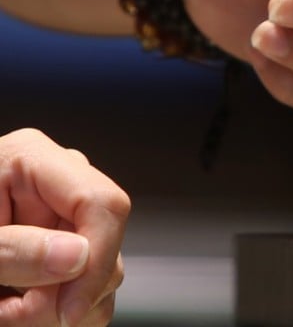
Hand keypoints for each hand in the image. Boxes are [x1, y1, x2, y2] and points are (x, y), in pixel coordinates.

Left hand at [0, 128, 128, 326]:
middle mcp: (54, 184)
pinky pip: (83, 287)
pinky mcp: (56, 250)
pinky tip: (12, 311)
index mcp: (28, 160)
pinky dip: (52, 312)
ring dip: (56, 308)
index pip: (102, 203)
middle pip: (103, 241)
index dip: (96, 260)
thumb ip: (12, 249)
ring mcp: (58, 217)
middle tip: (11, 316)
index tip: (66, 313)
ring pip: (101, 270)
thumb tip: (78, 256)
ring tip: (3, 313)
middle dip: (65, 292)